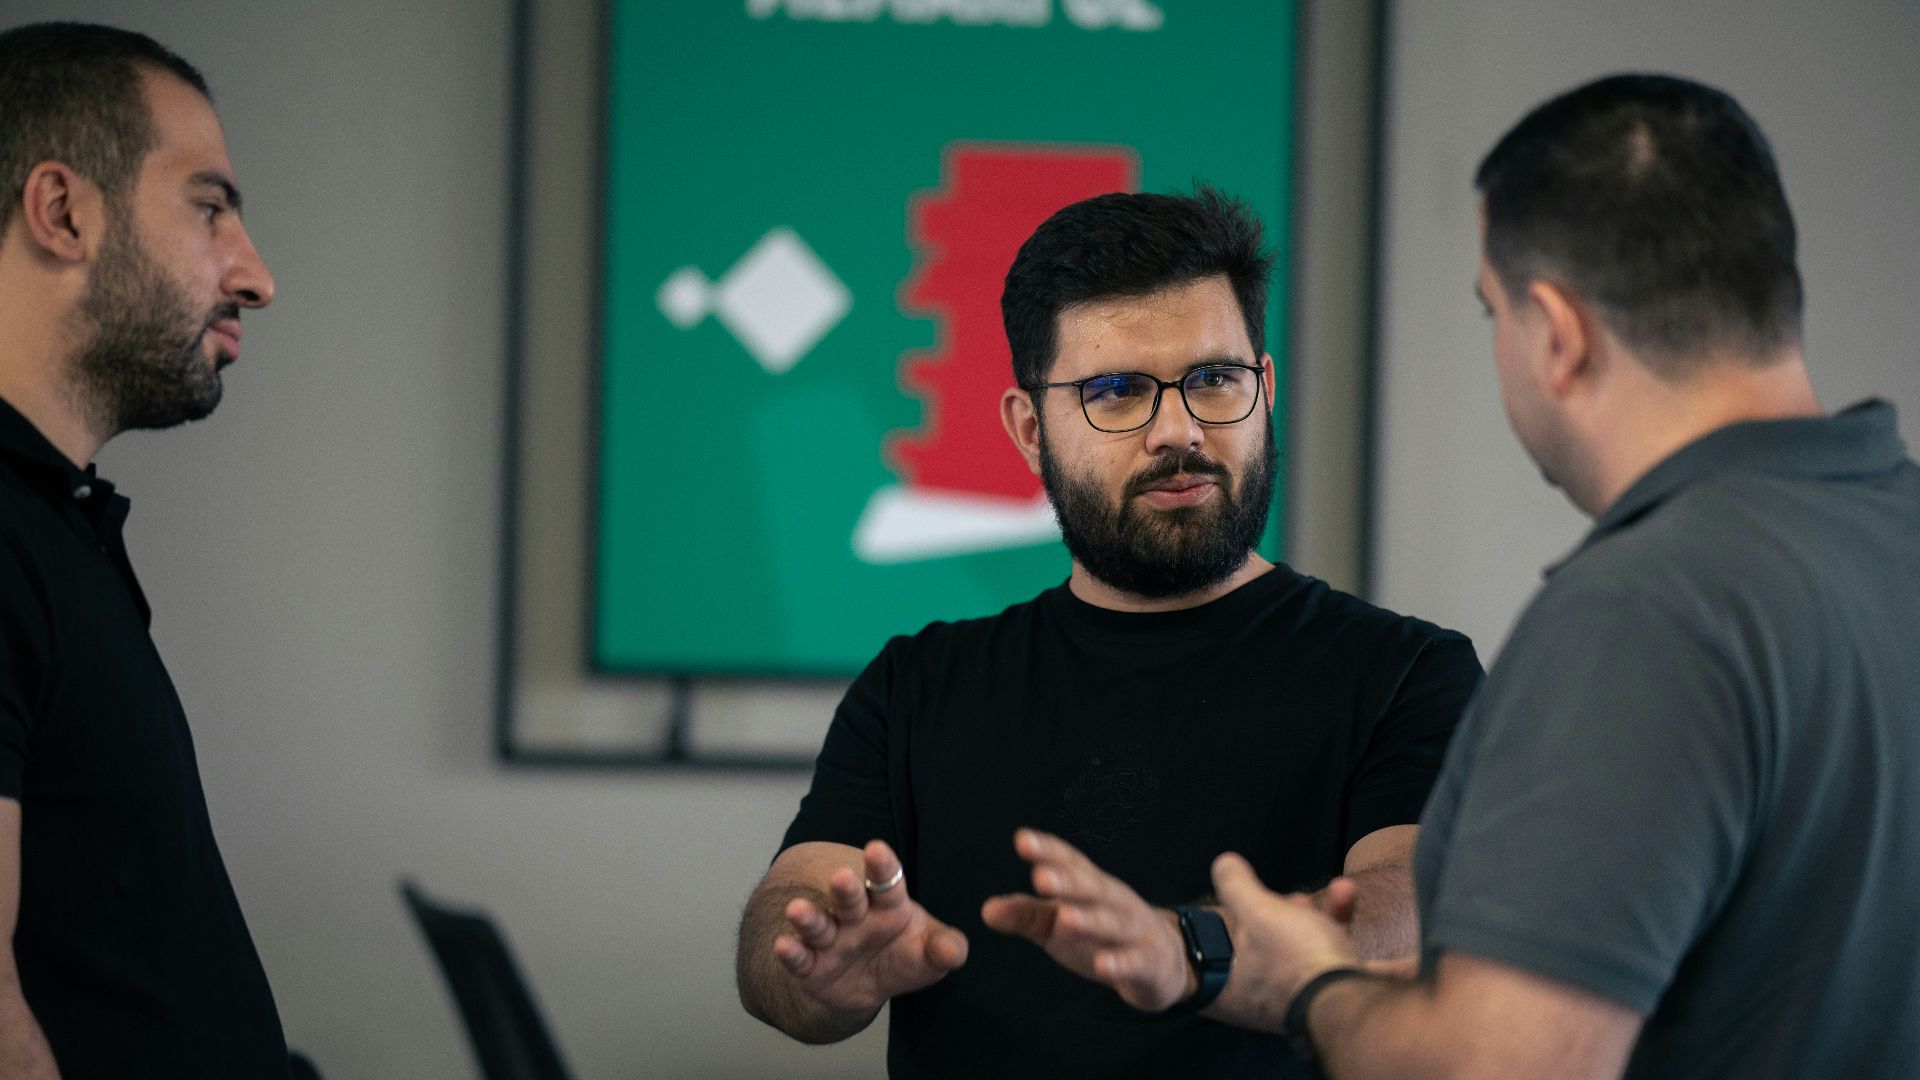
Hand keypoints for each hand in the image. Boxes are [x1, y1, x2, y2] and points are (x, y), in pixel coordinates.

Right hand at [774, 840, 968, 1015]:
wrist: (869, 986)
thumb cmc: (903, 956)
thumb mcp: (930, 953)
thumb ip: (944, 949)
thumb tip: (953, 952)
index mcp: (887, 904)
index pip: (886, 882)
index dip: (882, 866)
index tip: (877, 849)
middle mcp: (855, 916)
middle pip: (849, 898)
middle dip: (845, 888)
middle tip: (842, 877)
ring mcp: (830, 939)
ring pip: (818, 925)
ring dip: (808, 917)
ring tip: (796, 909)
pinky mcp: (811, 966)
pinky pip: (800, 959)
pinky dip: (791, 954)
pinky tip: (782, 946)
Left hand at [980, 828, 1192, 1011]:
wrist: (1162, 961)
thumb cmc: (1100, 933)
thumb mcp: (1059, 924)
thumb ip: (1026, 915)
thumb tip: (986, 910)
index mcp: (1090, 886)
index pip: (1069, 863)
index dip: (1048, 851)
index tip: (1022, 840)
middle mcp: (1113, 901)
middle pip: (1090, 888)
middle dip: (1067, 882)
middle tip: (1040, 877)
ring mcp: (1134, 930)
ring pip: (1112, 922)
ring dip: (1090, 919)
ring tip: (1066, 917)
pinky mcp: (1148, 962)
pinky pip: (1135, 962)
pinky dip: (1120, 963)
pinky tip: (1104, 965)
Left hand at [1208, 852, 1360, 1033]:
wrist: (1353, 1003)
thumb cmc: (1296, 957)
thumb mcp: (1258, 911)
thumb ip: (1237, 886)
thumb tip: (1223, 864)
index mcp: (1237, 986)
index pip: (1225, 950)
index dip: (1235, 921)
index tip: (1251, 901)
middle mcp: (1269, 1002)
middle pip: (1274, 948)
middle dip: (1293, 912)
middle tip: (1302, 900)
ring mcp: (1307, 1003)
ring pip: (1314, 954)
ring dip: (1333, 918)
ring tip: (1345, 890)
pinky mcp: (1342, 1003)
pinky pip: (1353, 972)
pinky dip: (1367, 950)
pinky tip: (1395, 942)